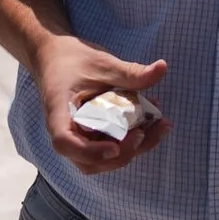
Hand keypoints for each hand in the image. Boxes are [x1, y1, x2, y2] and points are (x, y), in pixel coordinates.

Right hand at [35, 36, 170, 175]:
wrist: (56, 58)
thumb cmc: (73, 60)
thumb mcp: (103, 63)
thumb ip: (130, 72)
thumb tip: (162, 67)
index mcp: (59, 113)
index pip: (65, 142)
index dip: (90, 151)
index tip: (114, 147)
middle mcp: (67, 132)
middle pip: (89, 161)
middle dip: (122, 153)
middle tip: (145, 131)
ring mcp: (79, 138)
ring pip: (103, 160)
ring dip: (134, 148)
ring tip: (159, 126)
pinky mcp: (92, 137)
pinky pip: (111, 147)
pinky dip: (133, 139)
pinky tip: (153, 121)